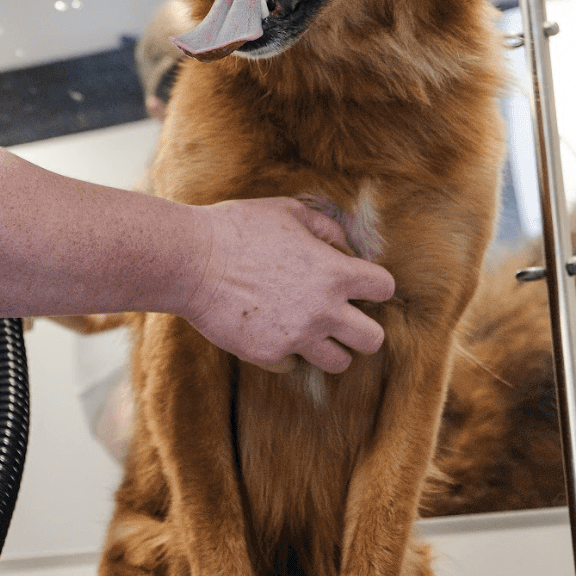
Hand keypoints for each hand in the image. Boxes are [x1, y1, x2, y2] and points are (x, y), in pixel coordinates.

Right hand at [176, 199, 393, 372]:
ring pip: (339, 363)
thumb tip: (343, 243)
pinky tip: (270, 329)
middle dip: (363, 329)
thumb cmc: (238, 228)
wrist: (191, 261)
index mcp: (334, 273)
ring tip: (311, 330)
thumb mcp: (287, 211)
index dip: (374, 285)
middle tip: (343, 318)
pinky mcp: (269, 355)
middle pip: (373, 340)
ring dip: (330, 347)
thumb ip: (325, 227)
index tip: (359, 284)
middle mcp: (323, 311)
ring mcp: (297, 338)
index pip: (384, 289)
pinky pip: (293, 363)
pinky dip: (287, 350)